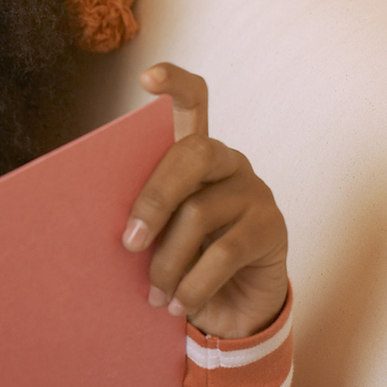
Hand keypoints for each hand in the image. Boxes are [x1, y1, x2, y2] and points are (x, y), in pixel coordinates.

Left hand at [121, 64, 287, 338]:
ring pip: (200, 213)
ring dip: (167, 262)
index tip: (147, 76)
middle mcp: (228, 163)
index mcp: (194, 156)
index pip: (193, 103)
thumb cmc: (182, 263)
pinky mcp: (273, 227)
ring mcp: (255, 191)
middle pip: (192, 156)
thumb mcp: (159, 237)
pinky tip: (178, 305)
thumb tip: (113, 228)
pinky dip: (193, 284)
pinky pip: (225, 252)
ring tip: (153, 295)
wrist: (230, 309)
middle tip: (128, 243)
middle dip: (153, 199)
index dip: (174, 84)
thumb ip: (145, 218)